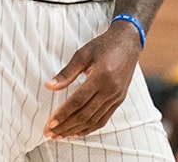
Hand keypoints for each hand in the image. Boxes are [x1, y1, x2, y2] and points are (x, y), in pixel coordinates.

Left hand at [43, 24, 141, 139]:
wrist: (128, 41)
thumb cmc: (103, 45)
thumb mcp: (83, 54)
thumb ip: (66, 73)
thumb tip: (49, 86)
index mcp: (101, 76)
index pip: (78, 101)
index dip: (63, 114)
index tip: (50, 124)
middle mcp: (111, 90)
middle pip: (85, 115)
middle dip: (65, 126)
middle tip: (49, 134)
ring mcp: (116, 97)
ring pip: (94, 120)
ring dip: (75, 130)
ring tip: (60, 136)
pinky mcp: (119, 100)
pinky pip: (103, 119)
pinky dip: (89, 128)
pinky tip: (77, 132)